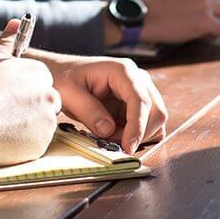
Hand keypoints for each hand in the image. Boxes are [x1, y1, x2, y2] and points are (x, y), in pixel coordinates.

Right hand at [0, 19, 61, 166]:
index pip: (40, 81)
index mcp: (39, 73)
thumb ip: (7, 41)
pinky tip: (3, 139)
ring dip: (26, 126)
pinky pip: (35, 144)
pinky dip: (23, 144)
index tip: (6, 97)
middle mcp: (49, 95)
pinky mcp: (41, 144)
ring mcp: (47, 121)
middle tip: (3, 113)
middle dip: (29, 108)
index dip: (22, 90)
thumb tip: (15, 22)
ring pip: (41, 124)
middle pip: (45, 102)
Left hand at [46, 56, 167, 153]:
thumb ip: (88, 111)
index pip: (140, 101)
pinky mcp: (137, 103)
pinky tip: (117, 134)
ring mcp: (140, 90)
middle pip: (156, 111)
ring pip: (155, 120)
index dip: (137, 126)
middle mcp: (138, 79)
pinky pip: (148, 124)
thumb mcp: (68, 94)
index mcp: (122, 71)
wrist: (63, 73)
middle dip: (139, 133)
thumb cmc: (64, 78)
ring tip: (110, 136)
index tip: (128, 147)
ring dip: (137, 135)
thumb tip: (108, 130)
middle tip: (113, 144)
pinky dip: (137, 135)